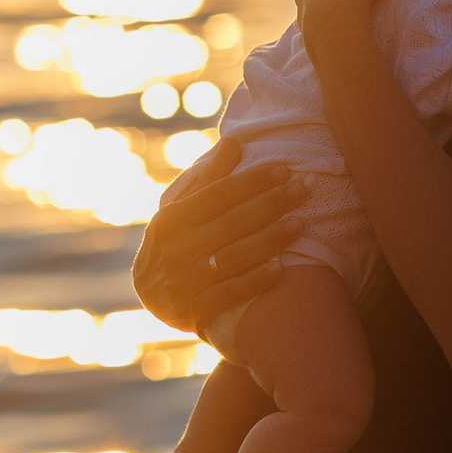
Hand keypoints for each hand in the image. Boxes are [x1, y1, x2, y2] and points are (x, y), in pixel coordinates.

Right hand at [131, 135, 305, 334]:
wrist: (149, 296)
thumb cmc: (174, 242)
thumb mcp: (180, 209)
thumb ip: (208, 179)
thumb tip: (234, 142)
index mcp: (171, 218)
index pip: (217, 194)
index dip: (252, 181)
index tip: (284, 170)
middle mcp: (175, 248)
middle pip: (231, 223)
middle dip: (270, 204)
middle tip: (302, 190)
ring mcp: (184, 281)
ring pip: (234, 257)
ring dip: (270, 239)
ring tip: (300, 224)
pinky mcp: (194, 310)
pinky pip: (230, 293)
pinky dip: (256, 280)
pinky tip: (282, 269)